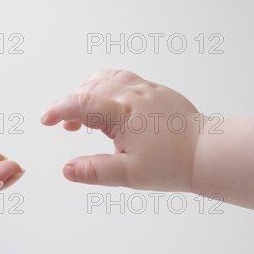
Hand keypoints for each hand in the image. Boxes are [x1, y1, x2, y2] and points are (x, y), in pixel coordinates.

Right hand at [40, 70, 200, 191]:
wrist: (209, 152)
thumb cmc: (172, 164)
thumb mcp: (129, 175)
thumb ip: (95, 171)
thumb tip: (66, 169)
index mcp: (123, 113)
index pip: (80, 103)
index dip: (58, 110)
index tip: (45, 120)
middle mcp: (132, 94)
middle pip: (89, 88)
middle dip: (69, 103)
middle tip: (61, 125)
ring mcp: (145, 89)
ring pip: (105, 78)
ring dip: (85, 92)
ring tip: (80, 115)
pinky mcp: (155, 90)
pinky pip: (122, 78)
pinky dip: (104, 87)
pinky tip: (105, 105)